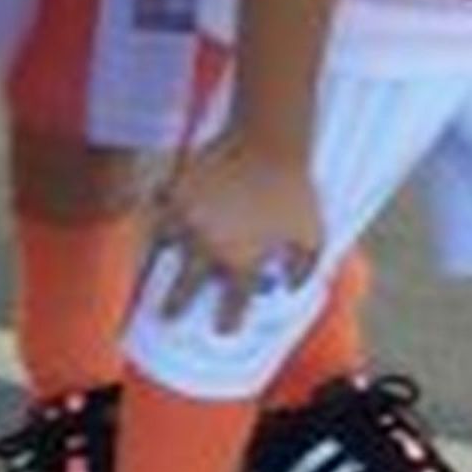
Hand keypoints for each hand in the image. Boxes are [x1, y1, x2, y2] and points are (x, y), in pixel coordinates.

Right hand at [149, 136, 325, 334]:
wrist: (268, 142)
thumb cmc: (295, 190)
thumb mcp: (314, 235)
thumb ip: (304, 268)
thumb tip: (291, 288)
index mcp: (242, 261)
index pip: (232, 304)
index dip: (227, 321)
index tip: (222, 329)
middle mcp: (207, 246)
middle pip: (182, 288)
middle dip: (173, 306)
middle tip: (166, 316)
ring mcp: (186, 216)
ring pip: (161, 243)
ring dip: (159, 253)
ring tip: (156, 257)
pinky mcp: (174, 187)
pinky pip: (158, 202)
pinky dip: (157, 208)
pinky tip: (157, 208)